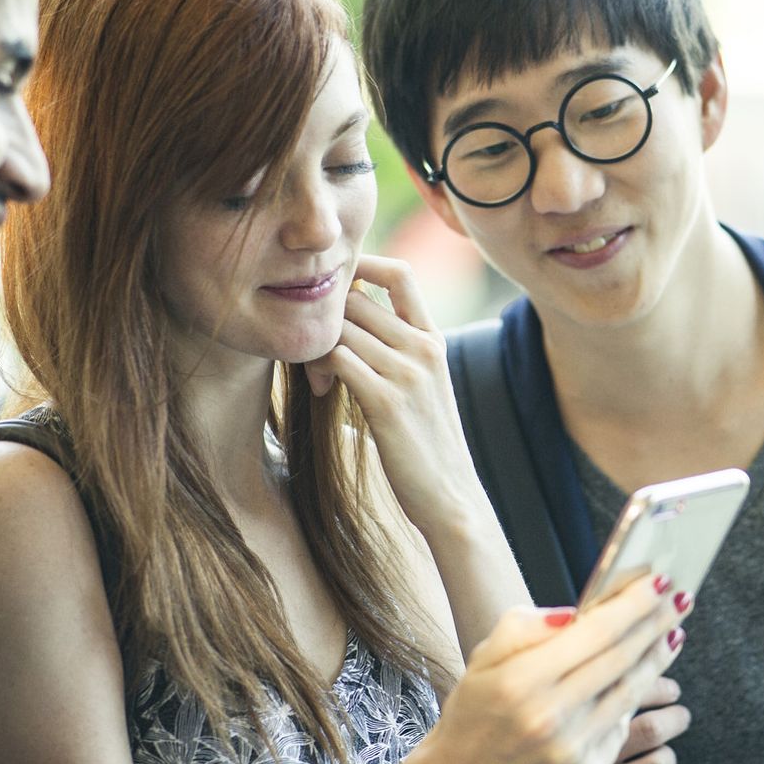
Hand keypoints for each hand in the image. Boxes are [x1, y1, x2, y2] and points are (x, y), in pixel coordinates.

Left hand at [302, 255, 476, 527]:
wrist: (451, 496)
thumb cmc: (427, 448)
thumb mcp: (423, 390)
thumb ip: (395, 358)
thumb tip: (349, 343)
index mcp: (433, 340)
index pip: (401, 274)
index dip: (365, 266)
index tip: (334, 287)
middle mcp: (423, 348)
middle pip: (356, 300)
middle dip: (325, 318)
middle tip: (312, 350)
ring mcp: (407, 373)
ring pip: (341, 328)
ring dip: (316, 346)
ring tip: (316, 376)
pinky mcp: (386, 402)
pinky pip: (338, 359)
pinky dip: (318, 366)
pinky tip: (321, 389)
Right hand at [412, 575, 692, 763]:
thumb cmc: (475, 711)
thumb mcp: (485, 657)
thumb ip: (527, 627)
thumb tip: (578, 613)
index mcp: (521, 680)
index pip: (594, 632)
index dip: (633, 605)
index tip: (659, 583)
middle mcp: (548, 716)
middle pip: (620, 659)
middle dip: (656, 624)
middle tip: (679, 599)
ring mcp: (570, 750)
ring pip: (629, 694)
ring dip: (657, 659)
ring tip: (673, 632)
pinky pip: (619, 727)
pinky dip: (634, 698)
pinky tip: (643, 675)